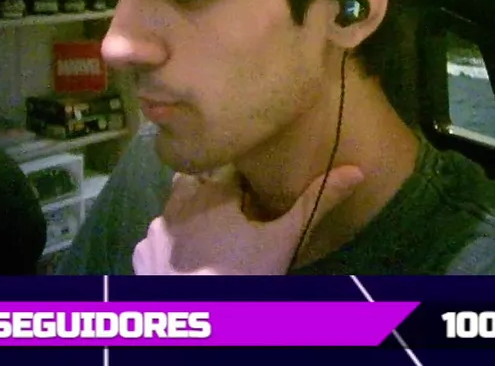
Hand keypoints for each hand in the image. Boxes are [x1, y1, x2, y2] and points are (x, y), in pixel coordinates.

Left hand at [132, 165, 364, 275]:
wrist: (197, 324)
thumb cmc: (241, 276)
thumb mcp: (282, 241)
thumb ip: (314, 203)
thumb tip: (355, 170)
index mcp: (212, 191)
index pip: (231, 173)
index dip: (244, 188)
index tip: (254, 207)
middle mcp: (176, 202)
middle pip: (198, 185)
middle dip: (213, 197)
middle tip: (234, 226)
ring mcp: (154, 229)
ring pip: (174, 211)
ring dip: (189, 219)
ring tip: (211, 246)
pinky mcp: (140, 254)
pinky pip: (156, 240)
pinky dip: (170, 246)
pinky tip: (186, 264)